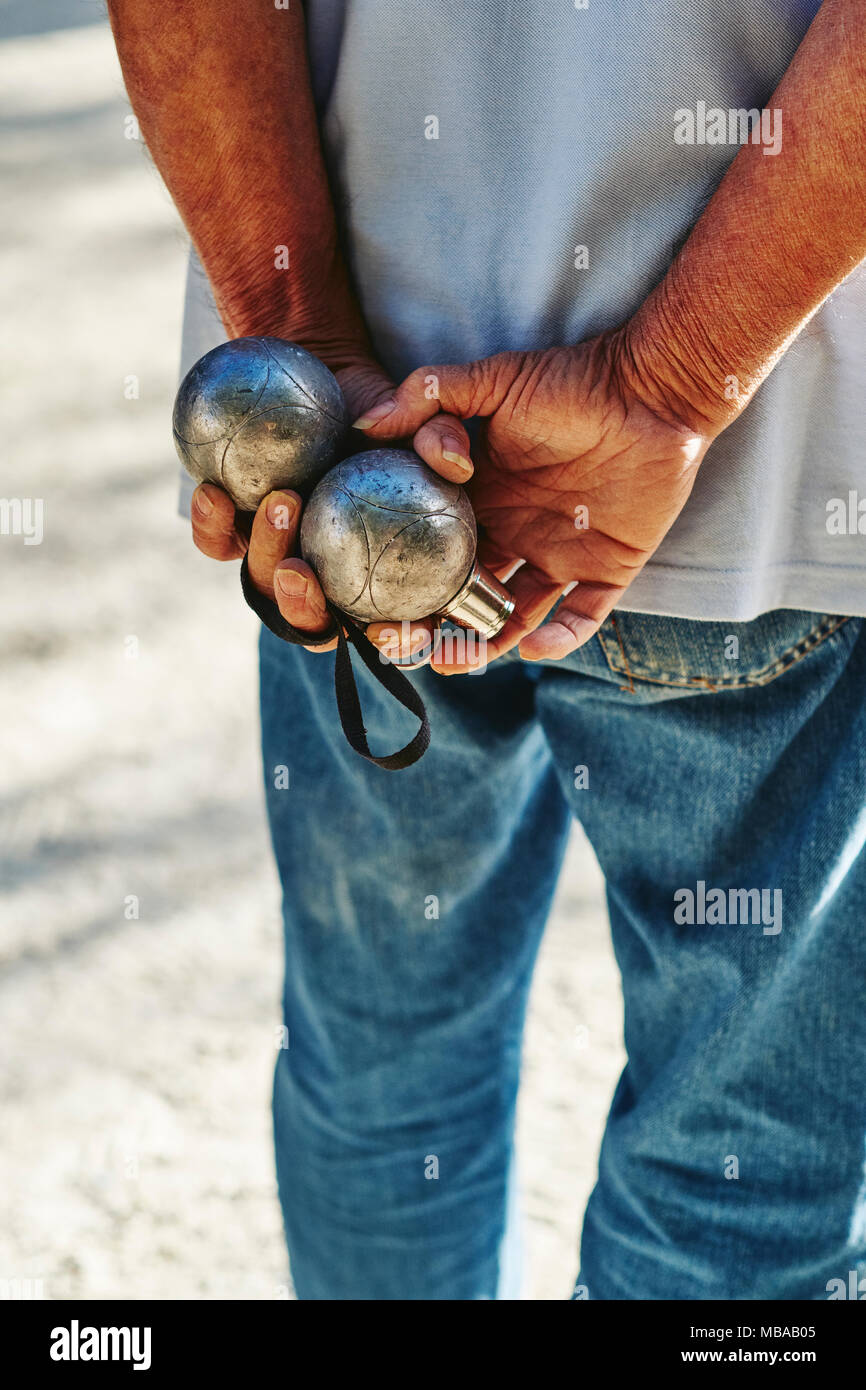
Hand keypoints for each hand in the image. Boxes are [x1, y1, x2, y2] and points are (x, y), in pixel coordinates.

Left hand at [190, 350, 474, 653]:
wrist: (331, 380)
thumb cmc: (390, 410)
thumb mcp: (428, 420)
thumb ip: (444, 438)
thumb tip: (454, 460)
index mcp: (386, 579)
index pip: (397, 629)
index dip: (397, 642)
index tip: (391, 630)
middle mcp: (333, 581)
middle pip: (317, 625)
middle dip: (306, 614)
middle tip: (300, 573)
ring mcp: (284, 557)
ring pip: (265, 585)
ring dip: (266, 556)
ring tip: (280, 505)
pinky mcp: (239, 529)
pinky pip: (219, 542)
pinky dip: (212, 524)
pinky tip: (213, 492)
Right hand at [356, 330, 719, 669]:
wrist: (651, 390)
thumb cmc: (573, 381)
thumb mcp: (494, 381)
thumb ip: (430, 396)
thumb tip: (366, 424)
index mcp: (481, 498)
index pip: (433, 549)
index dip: (406, 577)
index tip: (375, 601)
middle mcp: (514, 533)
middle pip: (464, 594)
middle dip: (434, 625)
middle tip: (406, 645)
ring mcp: (559, 556)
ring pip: (513, 617)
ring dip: (485, 644)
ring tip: (458, 660)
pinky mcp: (607, 570)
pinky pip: (581, 617)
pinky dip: (561, 638)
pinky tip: (535, 644)